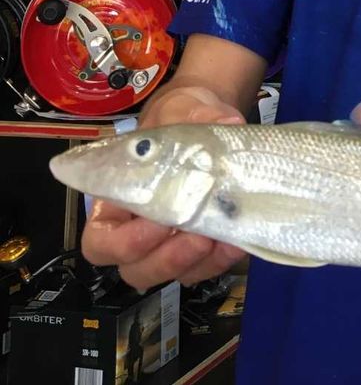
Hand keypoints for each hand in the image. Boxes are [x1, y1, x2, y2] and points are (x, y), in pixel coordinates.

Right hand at [81, 87, 246, 290]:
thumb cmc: (179, 119)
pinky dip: (220, 261)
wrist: (209, 122)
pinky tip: (236, 240)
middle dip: (166, 259)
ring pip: (173, 275)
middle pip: (136, 270)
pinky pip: (206, 268)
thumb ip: (198, 115)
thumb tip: (228, 123)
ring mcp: (171, 243)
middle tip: (195, 236)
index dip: (124, 243)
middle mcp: (139, 230)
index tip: (157, 221)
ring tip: (218, 238)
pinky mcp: (202, 247)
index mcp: (117, 200)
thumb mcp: (182, 108)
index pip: (101, 242)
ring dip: (195, 263)